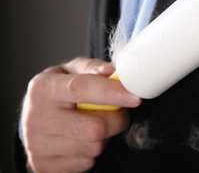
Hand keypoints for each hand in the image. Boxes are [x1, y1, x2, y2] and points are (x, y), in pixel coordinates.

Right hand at [20, 57, 141, 172]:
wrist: (32, 119)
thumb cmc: (58, 91)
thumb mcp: (72, 71)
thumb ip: (94, 68)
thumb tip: (113, 72)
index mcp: (43, 88)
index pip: (81, 89)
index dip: (112, 93)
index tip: (134, 97)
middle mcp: (37, 117)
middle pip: (93, 127)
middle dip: (116, 120)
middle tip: (117, 112)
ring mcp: (38, 145)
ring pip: (93, 147)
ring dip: (104, 137)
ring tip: (93, 123)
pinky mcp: (44, 165)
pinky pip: (86, 163)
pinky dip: (92, 152)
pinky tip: (82, 139)